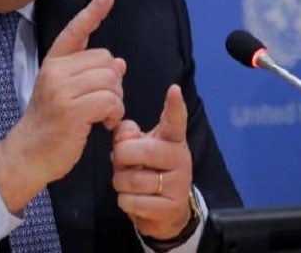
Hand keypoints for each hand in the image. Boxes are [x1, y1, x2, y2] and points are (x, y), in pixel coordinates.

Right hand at [0, 0, 125, 211]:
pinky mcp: (72, 111)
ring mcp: (62, 90)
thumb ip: (88, 75)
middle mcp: (56, 72)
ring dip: (117, 100)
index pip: (75, 31)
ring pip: (111, 80)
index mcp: (53, 63)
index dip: (93, 12)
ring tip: (105, 116)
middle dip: (115, 82)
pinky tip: (105, 124)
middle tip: (105, 104)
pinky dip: (115, 113)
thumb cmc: (49, 126)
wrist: (27, 155)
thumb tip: (120, 63)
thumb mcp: (64, 94)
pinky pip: (111, 100)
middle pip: (107, 59)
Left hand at [112, 85, 193, 238]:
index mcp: (172, 139)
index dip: (174, 105)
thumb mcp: (138, 147)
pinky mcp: (170, 207)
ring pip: (131, 179)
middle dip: (121, 158)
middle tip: (124, 163)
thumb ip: (128, 135)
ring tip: (128, 182)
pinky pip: (132, 201)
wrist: (165, 211)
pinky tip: (133, 199)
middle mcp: (180, 158)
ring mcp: (178, 184)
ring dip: (120, 183)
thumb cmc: (147, 170)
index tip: (173, 89)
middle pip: (139, 150)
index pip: (175, 120)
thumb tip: (125, 131)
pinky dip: (125, 201)